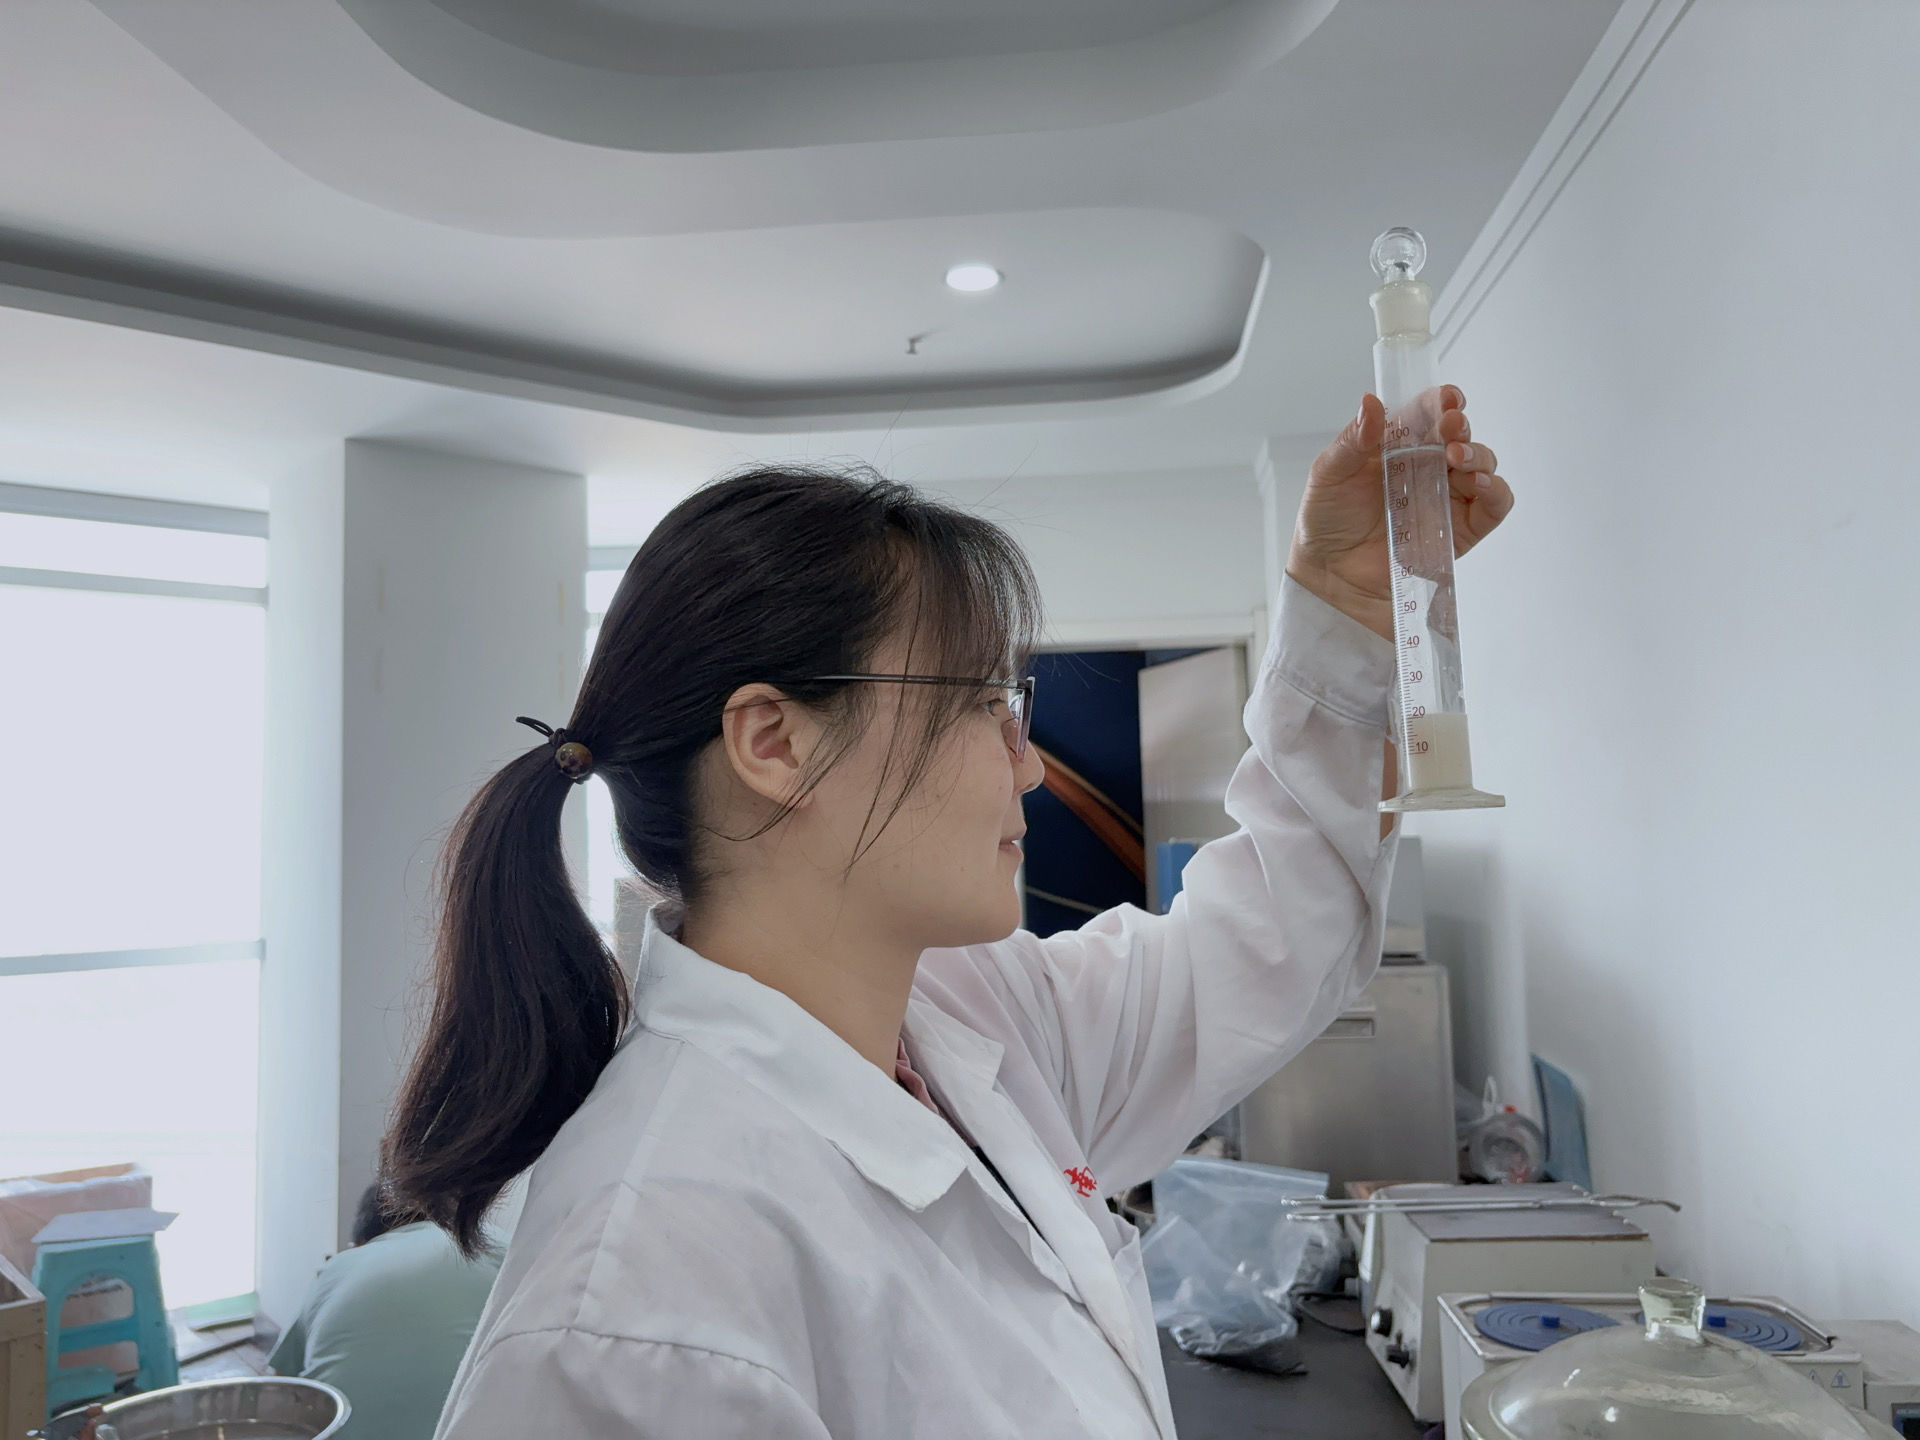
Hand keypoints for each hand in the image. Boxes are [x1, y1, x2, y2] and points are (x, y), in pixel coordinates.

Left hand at [1285, 388, 1514, 639]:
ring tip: (1457, 458)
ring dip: (1478, 455)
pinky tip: (1478, 484)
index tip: (1448, 398)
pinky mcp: (1461, 528)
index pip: (1427, 414)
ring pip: (1481, 464)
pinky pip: (1493, 504)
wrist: (1333, 576)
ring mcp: (1447, 495)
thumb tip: (1371, 402)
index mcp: (1397, 444)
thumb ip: (1353, 440)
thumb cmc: (1327, 522)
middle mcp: (1426, 465)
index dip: (1442, 401)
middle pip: (1459, 434)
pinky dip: (1496, 490)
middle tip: (1451, 428)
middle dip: (1460, 426)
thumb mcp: (1329, 474)